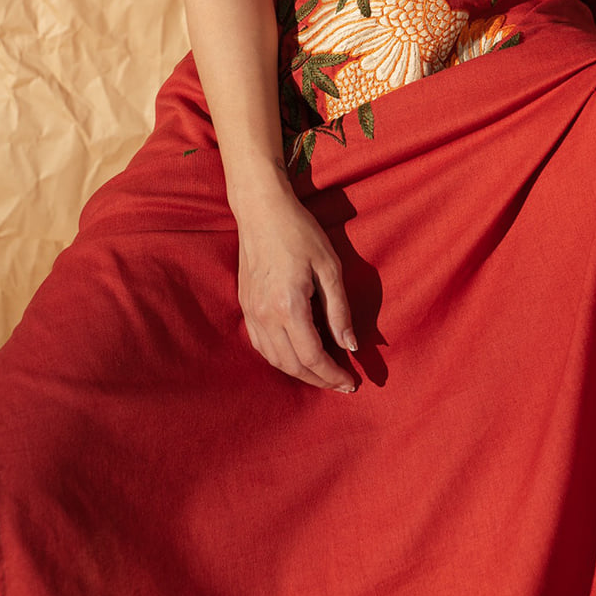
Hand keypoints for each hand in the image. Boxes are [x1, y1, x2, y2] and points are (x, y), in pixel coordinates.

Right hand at [236, 187, 358, 393]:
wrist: (261, 210)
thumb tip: (350, 346)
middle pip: (292, 365)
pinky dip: (280, 359)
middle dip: (319, 380)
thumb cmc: (300, 232)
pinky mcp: (245, 306)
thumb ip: (339, 310)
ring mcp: (251, 312)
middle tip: (341, 384)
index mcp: (288, 306)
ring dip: (299, 373)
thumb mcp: (330, 267)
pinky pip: (261, 345)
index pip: (312, 357)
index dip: (332, 375)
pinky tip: (296, 356)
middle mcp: (265, 315)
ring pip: (274, 359)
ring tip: (323, 374)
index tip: (351, 383)